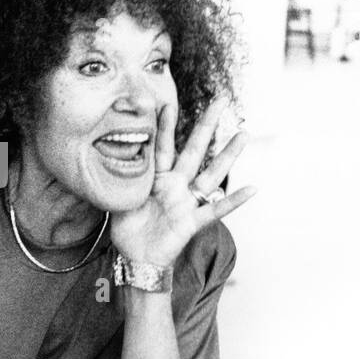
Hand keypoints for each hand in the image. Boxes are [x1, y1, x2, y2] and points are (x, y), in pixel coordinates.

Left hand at [110, 97, 255, 267]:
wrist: (135, 257)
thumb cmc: (128, 228)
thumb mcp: (119, 198)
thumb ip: (121, 179)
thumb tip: (107, 156)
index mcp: (157, 178)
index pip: (163, 146)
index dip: (165, 125)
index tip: (167, 102)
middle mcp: (176, 185)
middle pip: (193, 150)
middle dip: (206, 125)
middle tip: (220, 101)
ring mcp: (186, 201)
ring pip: (211, 174)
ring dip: (228, 154)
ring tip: (244, 134)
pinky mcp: (191, 221)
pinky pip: (216, 210)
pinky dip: (234, 200)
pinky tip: (252, 189)